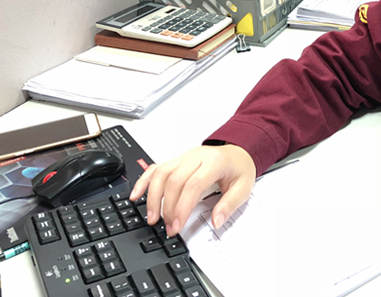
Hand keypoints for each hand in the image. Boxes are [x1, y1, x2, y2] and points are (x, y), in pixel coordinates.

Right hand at [130, 144, 256, 236]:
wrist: (238, 153)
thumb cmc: (239, 169)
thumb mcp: (243, 188)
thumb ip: (229, 205)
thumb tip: (216, 222)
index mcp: (214, 162)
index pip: (192, 185)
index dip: (182, 207)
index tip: (176, 226)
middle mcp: (196, 156)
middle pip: (174, 180)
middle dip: (167, 206)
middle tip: (166, 226)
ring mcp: (184, 156)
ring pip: (161, 173)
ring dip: (153, 196)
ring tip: (151, 217)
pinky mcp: (176, 160)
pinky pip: (156, 168)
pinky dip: (144, 181)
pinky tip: (136, 195)